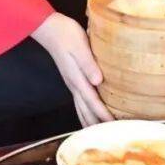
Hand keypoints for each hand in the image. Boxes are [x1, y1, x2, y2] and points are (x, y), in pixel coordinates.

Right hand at [31, 13, 111, 127]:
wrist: (50, 29)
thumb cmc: (67, 35)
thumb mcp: (80, 47)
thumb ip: (89, 64)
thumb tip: (98, 81)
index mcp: (77, 79)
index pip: (93, 102)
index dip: (104, 115)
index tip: (114, 126)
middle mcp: (73, 85)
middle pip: (86, 111)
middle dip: (97, 124)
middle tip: (110, 136)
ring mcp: (71, 83)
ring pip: (81, 108)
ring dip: (89, 121)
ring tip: (98, 133)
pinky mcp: (72, 79)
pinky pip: (79, 101)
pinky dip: (84, 112)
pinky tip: (88, 113)